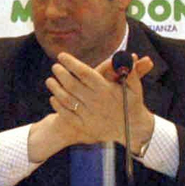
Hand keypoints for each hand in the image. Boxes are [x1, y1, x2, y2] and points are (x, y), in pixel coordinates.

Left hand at [26, 54, 154, 160]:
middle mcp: (96, 102)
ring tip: (49, 80)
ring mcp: (89, 115)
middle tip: (55, 67)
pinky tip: (53, 98)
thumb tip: (130, 55)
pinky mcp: (85, 126)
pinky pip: (67, 115)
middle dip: (61, 74)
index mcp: (106, 90)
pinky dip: (58, 106)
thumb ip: (130, 71)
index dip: (71, 63)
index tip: (61, 56)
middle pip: (72, 85)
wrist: (132, 129)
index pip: (84, 73)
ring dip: (55, 89)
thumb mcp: (135, 87)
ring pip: (67, 99)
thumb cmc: (132, 104)